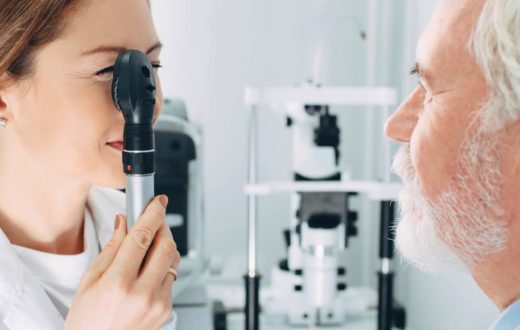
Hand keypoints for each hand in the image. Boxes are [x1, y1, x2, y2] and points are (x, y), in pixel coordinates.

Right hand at [65, 195, 180, 329]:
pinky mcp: (166, 310)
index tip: (157, 202)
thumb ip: (111, 249)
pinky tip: (149, 269)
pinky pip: (171, 278)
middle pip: (166, 246)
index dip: (152, 214)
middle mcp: (142, 294)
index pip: (143, 238)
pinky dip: (163, 267)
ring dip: (165, 246)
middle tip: (154, 220)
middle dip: (162, 227)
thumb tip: (123, 222)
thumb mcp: (89, 281)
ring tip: (150, 244)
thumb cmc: (88, 321)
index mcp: (118, 284)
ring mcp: (158, 304)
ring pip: (173, 261)